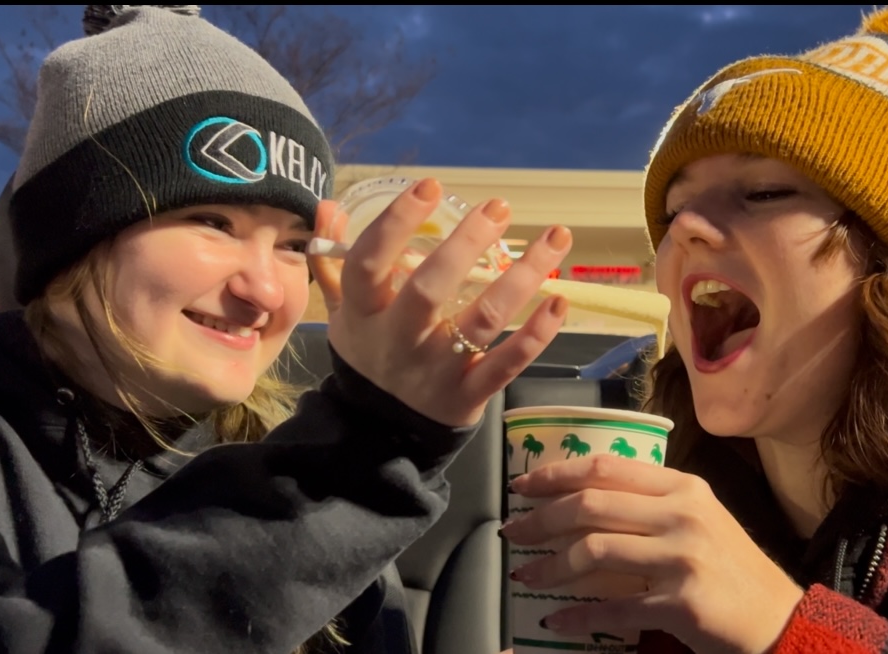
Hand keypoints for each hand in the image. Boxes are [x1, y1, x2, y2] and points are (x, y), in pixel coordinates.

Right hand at [309, 178, 571, 426]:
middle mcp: (399, 340)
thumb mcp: (342, 312)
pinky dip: (537, 335)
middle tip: (498, 207)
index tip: (430, 185)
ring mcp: (437, 370)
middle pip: (430, 289)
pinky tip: (558, 301)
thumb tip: (329, 204)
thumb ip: (334, 259)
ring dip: (522, 277)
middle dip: (466, 244)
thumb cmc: (369, 355)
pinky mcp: (468, 395)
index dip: (396, 222)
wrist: (379, 432)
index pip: (370, 263)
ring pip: (483, 321)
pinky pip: (506, 365)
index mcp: (364, 314)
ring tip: (554, 238)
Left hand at [501, 455, 804, 653]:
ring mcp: (683, 558)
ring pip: (594, 552)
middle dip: (540, 518)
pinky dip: (576, 615)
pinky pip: (612, 606)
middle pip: (591, 506)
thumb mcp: (698, 519)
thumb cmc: (731, 569)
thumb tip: (581, 498)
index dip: (556, 473)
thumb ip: (651, 502)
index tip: (522, 485)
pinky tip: (555, 618)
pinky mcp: (681, 603)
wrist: (776, 619)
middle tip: (512, 532)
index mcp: (683, 488)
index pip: (607, 468)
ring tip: (525, 575)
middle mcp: (683, 515)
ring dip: (549, 566)